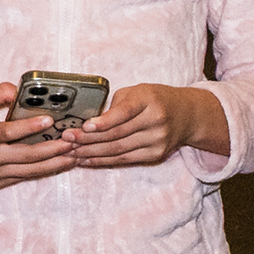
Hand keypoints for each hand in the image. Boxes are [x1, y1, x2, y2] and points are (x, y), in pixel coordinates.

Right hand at [0, 82, 81, 188]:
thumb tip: (21, 92)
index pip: (8, 132)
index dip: (30, 127)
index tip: (50, 120)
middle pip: (26, 155)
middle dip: (53, 149)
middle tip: (74, 141)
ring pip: (30, 170)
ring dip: (54, 163)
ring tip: (75, 155)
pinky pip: (24, 177)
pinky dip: (43, 170)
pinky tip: (59, 163)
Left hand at [58, 82, 230, 168]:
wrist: (187, 115)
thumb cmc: (154, 100)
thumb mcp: (136, 92)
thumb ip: (115, 105)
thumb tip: (88, 121)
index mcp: (149, 100)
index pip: (125, 112)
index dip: (104, 121)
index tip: (85, 126)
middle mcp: (156, 121)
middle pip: (117, 134)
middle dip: (88, 138)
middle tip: (66, 139)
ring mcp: (157, 140)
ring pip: (118, 149)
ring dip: (90, 152)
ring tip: (69, 151)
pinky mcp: (155, 155)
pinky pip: (124, 160)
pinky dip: (102, 161)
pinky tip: (85, 160)